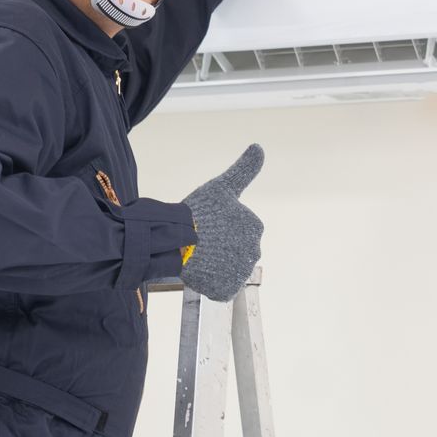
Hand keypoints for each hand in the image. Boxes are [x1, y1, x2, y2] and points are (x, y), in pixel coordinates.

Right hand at [179, 144, 264, 300]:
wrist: (177, 240)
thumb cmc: (199, 211)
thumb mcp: (222, 186)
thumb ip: (244, 169)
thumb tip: (259, 147)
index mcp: (255, 227)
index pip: (238, 230)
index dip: (220, 226)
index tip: (208, 224)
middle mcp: (254, 251)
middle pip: (234, 250)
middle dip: (220, 246)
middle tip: (201, 240)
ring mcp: (240, 273)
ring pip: (226, 268)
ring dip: (214, 263)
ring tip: (197, 254)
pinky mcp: (226, 290)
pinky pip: (219, 286)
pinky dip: (209, 280)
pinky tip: (198, 270)